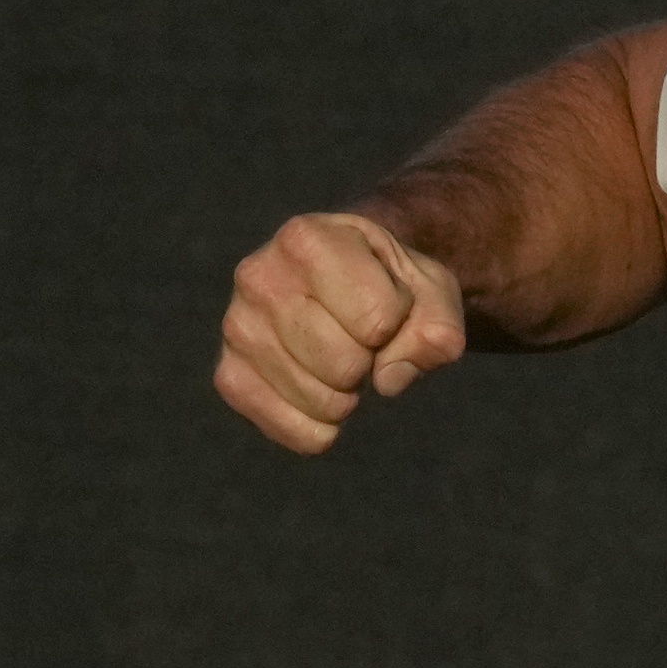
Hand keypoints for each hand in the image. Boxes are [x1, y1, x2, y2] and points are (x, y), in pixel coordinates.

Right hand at [215, 210, 465, 452]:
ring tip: (339, 358)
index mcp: (307, 238)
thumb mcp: (430, 290)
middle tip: (361, 339)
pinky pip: (290, 429)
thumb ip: (438, 328)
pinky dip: (322, 428)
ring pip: (320, 400)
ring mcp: (237, 327)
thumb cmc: (389, 284)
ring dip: (348, 395)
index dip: (399, 322)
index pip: (377, 318)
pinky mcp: (229, 374)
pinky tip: (323, 396)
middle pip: (344, 364)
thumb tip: (389, 380)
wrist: (343, 285)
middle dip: (371, 362)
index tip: (386, 301)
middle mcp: (258, 276)